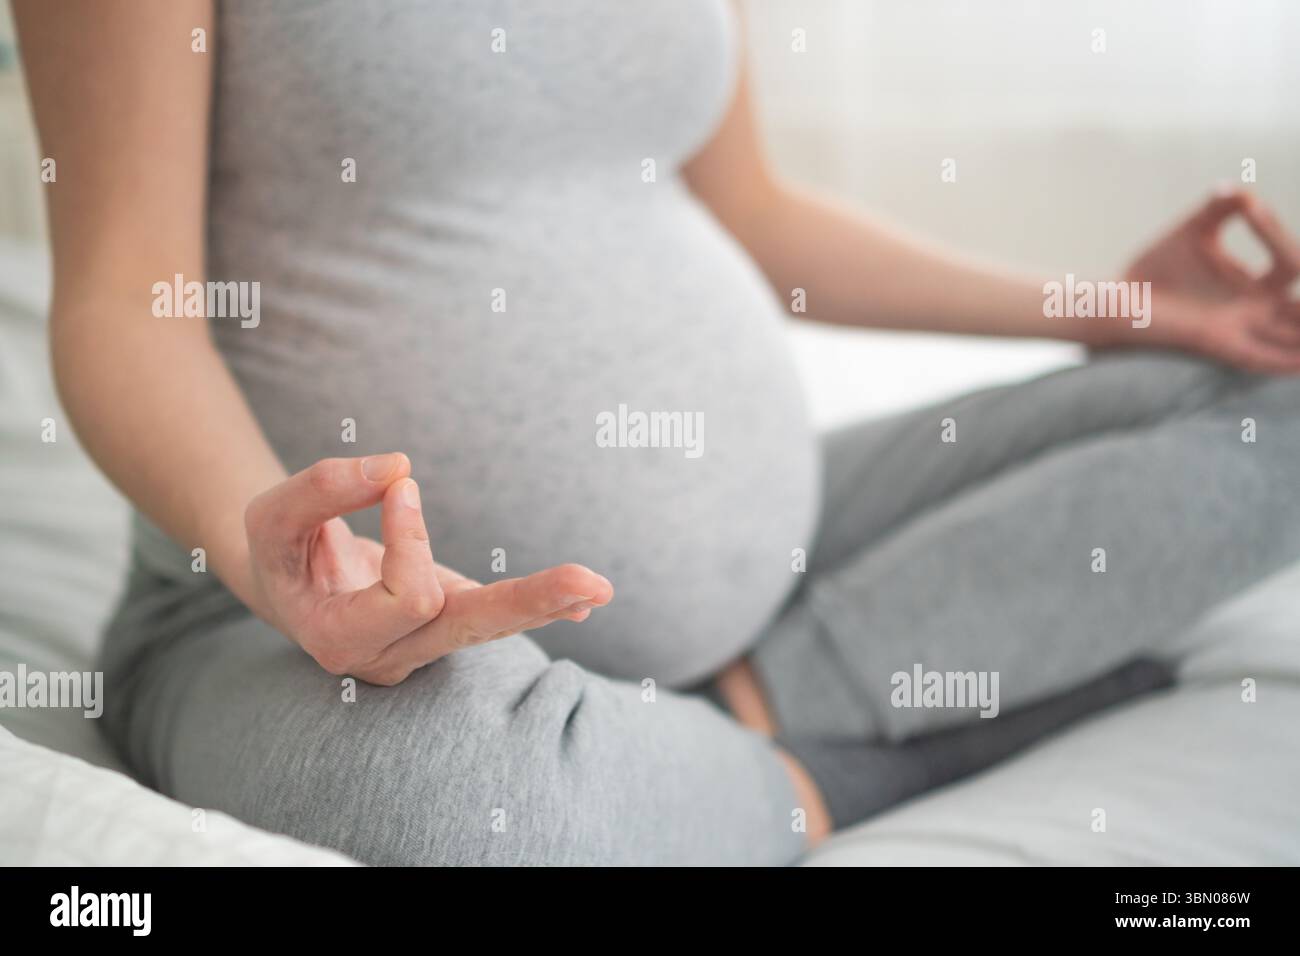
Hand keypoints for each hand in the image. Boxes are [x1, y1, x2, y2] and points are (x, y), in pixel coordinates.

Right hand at [243, 453, 612, 684]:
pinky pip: (495, 617)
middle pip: (472, 630)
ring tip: (598, 588)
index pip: (410, 596)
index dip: (411, 535)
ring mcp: (425, 646)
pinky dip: (537, 604)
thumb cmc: (279, 550)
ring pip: (492, 627)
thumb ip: (325, 489)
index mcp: (342, 641)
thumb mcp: (274, 514)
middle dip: (528, 602)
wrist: (283, 583)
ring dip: (545, 602)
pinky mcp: (447, 622)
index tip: (397, 485)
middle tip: (592, 583)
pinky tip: (580, 603)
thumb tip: (399, 467)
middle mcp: (392, 657)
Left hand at [1119, 189, 1299, 372]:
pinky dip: (1288, 362)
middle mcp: (1257, 311)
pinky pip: (1263, 359)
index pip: (1292, 262)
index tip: (1247, 206)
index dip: (1274, 231)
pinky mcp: (1219, 343)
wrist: (1114, 300)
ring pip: (1296, 337)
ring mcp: (1241, 329)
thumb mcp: (1193, 232)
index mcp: (1256, 287)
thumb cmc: (1153, 271)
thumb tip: (1237, 188)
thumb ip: (1222, 210)